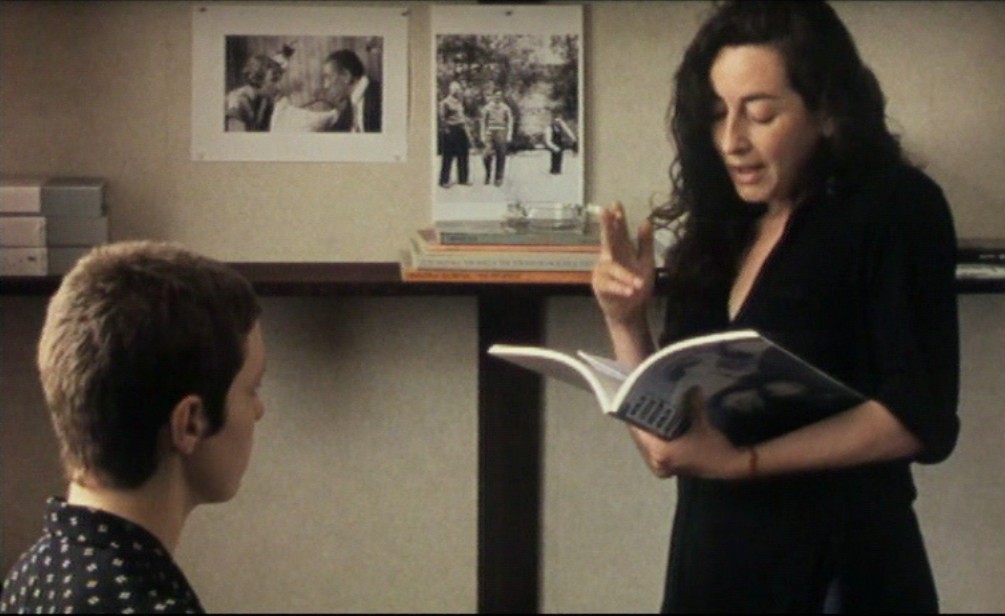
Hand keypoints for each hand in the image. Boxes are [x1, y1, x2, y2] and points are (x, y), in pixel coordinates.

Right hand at [591, 202, 655, 329]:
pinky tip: (631, 290)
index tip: (616, 204)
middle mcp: (610, 258)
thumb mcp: (646, 261)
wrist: (631, 309)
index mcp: (621, 250)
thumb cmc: (636, 284)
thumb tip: (646, 220)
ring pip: (613, 268)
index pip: (619, 231)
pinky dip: (621, 287)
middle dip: (607, 226)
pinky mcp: (601, 286)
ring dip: (626, 276)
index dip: (617, 218)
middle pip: (608, 240)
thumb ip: (645, 242)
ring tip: (639, 283)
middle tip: (604, 211)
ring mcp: (603, 272)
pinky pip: (610, 285)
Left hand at [629, 388, 747, 478]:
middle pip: (641, 438)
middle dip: (642, 422)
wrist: (730, 466)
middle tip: (643, 404)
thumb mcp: (702, 423)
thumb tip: (692, 386)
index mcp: (660, 452)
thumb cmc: (714, 446)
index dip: (636, 415)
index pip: (639, 431)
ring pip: (647, 445)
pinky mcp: (667, 469)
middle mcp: (656, 461)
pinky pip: (654, 451)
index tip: (637, 400)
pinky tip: (659, 427)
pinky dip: (656, 440)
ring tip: (650, 414)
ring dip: (648, 432)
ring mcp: (661, 468)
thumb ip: (693, 403)